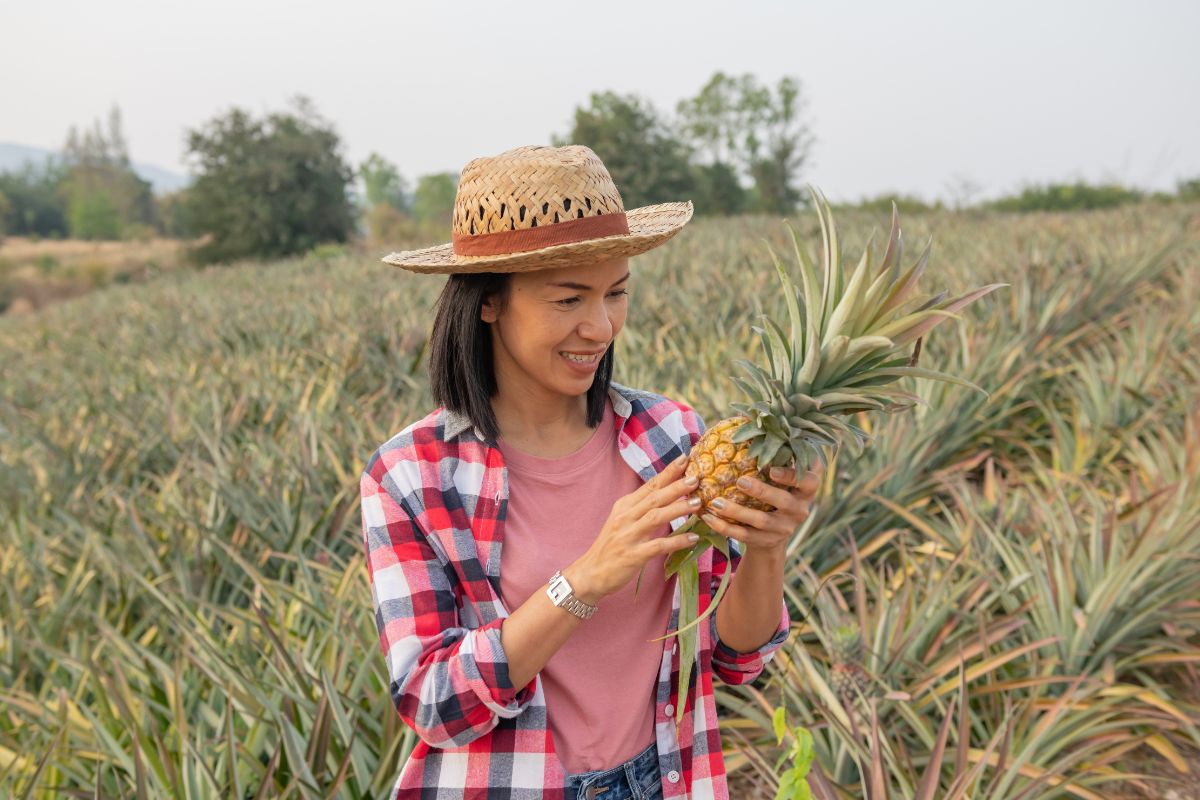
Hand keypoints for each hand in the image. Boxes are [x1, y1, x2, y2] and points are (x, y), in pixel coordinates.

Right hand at [568, 454, 702, 602]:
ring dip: (678, 509)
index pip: (649, 485)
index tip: (685, 459)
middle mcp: (625, 517)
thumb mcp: (622, 520)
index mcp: (624, 506)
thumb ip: (640, 507)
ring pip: (656, 517)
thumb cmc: (610, 546)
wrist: (591, 572)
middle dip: (676, 486)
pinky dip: (676, 541)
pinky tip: (692, 538)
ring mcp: (628, 536)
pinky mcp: (633, 555)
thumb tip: (666, 493)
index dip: (668, 472)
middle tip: (696, 477)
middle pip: (654, 498)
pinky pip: (658, 546)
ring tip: (697, 503)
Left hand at [700, 461, 823, 554]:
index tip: (771, 469)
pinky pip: (744, 535)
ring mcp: (783, 528)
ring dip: (736, 511)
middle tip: (740, 481)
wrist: (773, 534)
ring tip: (715, 501)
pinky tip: (707, 517)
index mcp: (805, 490)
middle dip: (762, 491)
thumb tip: (756, 417)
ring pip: (760, 521)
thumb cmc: (776, 490)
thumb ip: (778, 453)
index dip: (792, 476)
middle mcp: (798, 510)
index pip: (809, 482)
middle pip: (783, 502)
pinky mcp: (765, 542)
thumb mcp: (783, 476)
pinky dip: (724, 527)